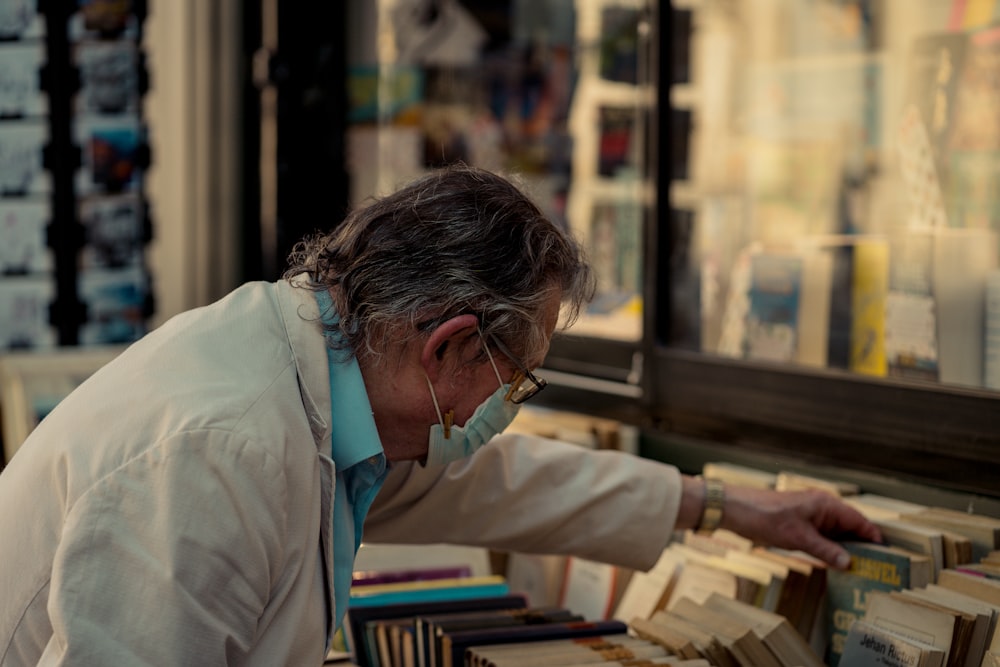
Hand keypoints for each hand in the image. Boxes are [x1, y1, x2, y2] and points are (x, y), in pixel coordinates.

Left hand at [720, 484, 881, 568]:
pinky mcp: (801, 523)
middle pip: (851, 528)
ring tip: (859, 571)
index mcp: (827, 505)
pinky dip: (830, 549)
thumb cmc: (766, 517)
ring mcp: (812, 515)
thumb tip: (850, 563)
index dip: (874, 539)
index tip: (887, 557)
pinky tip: (834, 564)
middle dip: (862, 547)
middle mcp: (823, 508)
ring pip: (837, 534)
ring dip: (845, 550)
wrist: (737, 509)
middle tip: (875, 569)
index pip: (860, 522)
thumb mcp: (799, 538)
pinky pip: (823, 537)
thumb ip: (826, 551)